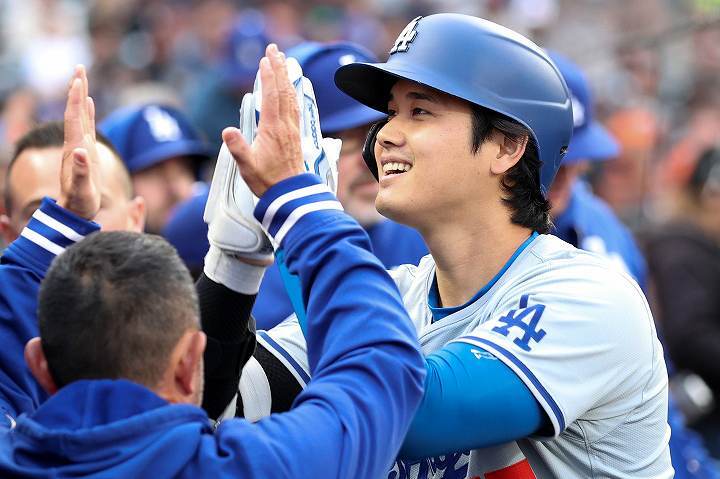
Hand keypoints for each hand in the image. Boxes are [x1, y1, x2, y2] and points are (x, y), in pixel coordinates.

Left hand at [58, 65, 100, 219]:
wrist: (74, 213)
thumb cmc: (79, 204)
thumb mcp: (82, 190)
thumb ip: (81, 171)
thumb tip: (80, 152)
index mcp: (75, 149)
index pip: (74, 118)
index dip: (75, 99)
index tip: (77, 78)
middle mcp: (75, 144)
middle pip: (75, 112)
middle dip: (77, 89)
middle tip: (79, 67)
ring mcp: (80, 148)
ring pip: (79, 116)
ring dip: (80, 97)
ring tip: (82, 79)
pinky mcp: (86, 153)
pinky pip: (86, 126)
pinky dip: (87, 112)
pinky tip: (88, 103)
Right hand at [222, 44, 304, 196]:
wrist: (289, 194)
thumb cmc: (267, 181)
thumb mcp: (247, 166)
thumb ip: (238, 147)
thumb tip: (227, 130)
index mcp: (272, 129)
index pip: (271, 96)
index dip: (268, 76)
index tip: (265, 59)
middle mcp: (285, 125)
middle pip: (283, 91)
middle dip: (278, 68)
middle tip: (274, 50)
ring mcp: (292, 129)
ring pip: (291, 97)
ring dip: (286, 77)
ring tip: (283, 61)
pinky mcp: (295, 135)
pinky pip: (294, 107)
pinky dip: (292, 93)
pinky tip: (291, 89)